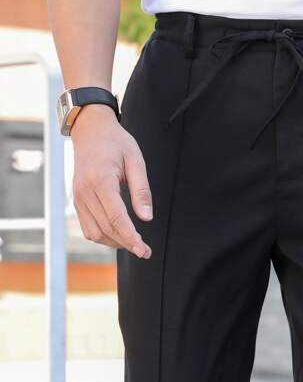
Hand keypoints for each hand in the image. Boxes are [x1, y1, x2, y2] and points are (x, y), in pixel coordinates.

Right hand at [70, 104, 152, 258]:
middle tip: (146, 252)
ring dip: (115, 243)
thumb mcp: (136, 160)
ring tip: (134, 243)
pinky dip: (103, 237)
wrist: (90, 130)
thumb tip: (147, 218)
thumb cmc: (115, 142)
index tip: (144, 251)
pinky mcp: (76, 201)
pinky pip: (88, 228)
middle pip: (107, 229)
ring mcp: (78, 197)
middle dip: (127, 244)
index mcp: (100, 180)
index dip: (131, 238)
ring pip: (95, 233)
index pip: (116, 218)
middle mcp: (85, 191)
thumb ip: (141, 190)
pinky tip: (119, 235)